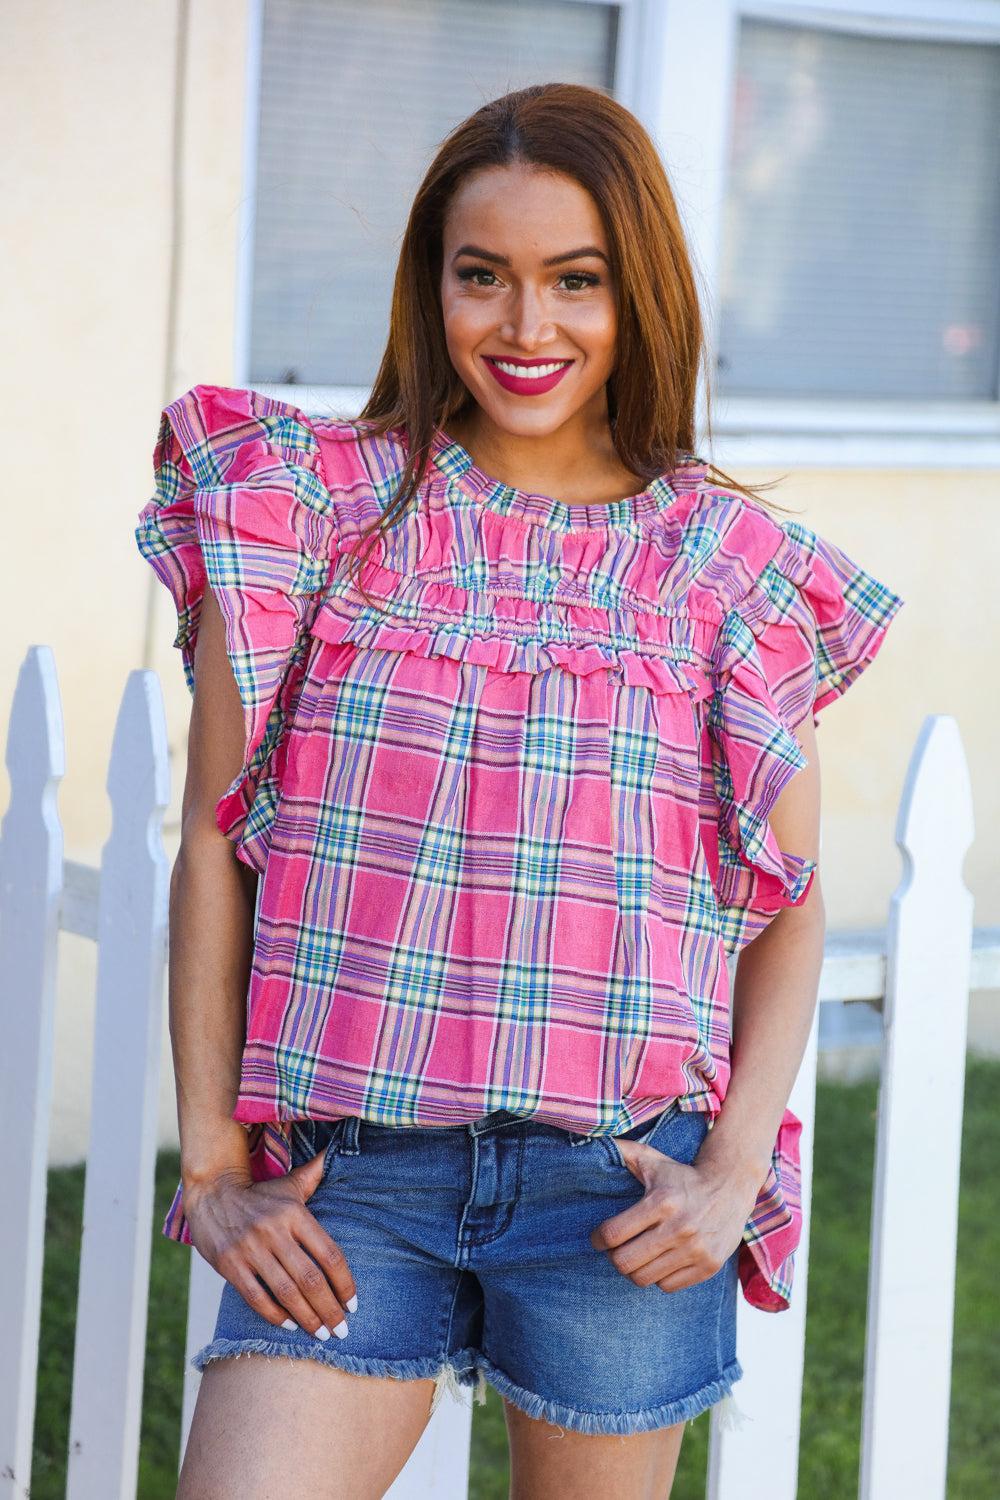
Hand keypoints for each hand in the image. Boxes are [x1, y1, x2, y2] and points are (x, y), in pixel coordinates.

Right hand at [183, 1150, 357, 1339]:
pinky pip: (256, 1296)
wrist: (211, 1191)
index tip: (353, 1304)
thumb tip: (338, 1153)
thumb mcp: (290, 1183)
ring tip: (321, 1334)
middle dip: (330, 1309)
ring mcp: (250, 1249)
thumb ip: (317, 1173)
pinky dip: (275, 1314)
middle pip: (311, 1279)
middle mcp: (274, 1231)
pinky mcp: (229, 1264)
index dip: (344, 1283)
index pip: (329, 1254)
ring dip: (307, 1318)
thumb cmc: (260, 1193)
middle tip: (341, 1330)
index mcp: (295, 1213)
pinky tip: (289, 1324)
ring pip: (286, 1292)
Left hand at [589, 1139, 758, 1292]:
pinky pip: (667, 1286)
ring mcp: (696, 1249)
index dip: (598, 1239)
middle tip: (616, 1249)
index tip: (598, 1238)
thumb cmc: (682, 1175)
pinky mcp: (708, 1266)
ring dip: (635, 1269)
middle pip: (625, 1262)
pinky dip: (659, 1277)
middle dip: (614, 1257)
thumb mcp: (652, 1159)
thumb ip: (622, 1151)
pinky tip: (660, 1261)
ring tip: (637, 1256)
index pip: (613, 1234)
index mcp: (661, 1201)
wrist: (730, 1186)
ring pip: (644, 1278)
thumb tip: (591, 1138)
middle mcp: (679, 1227)